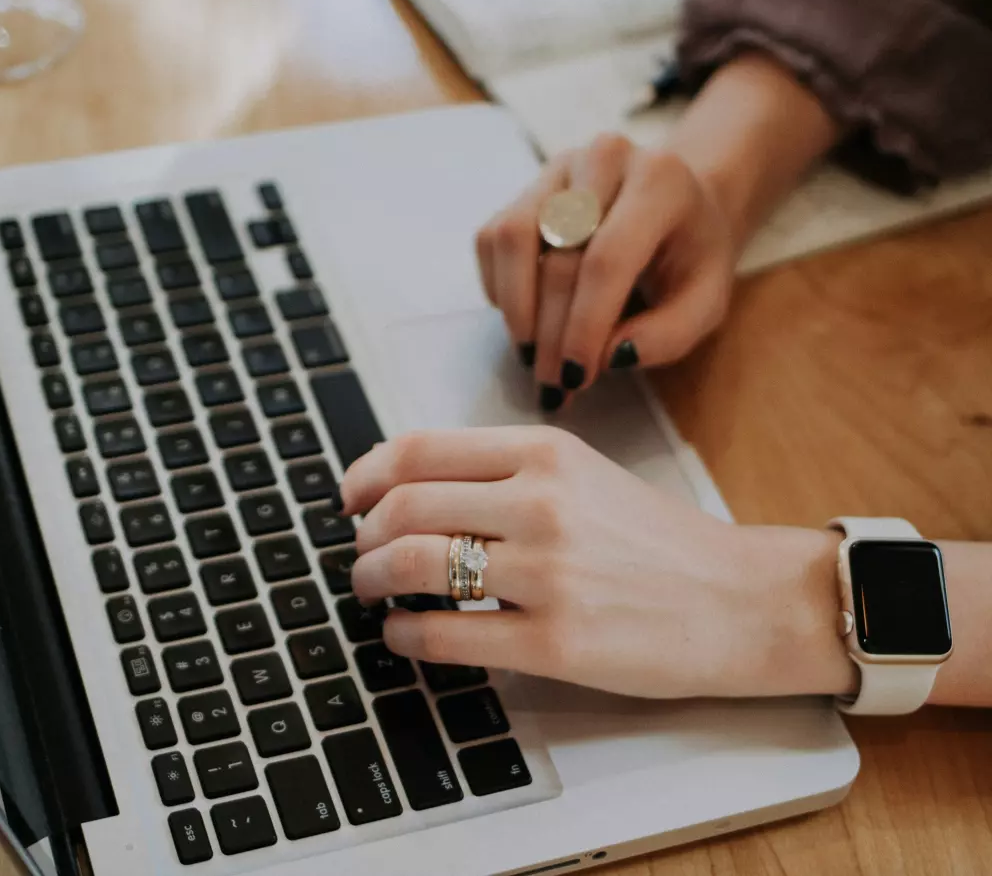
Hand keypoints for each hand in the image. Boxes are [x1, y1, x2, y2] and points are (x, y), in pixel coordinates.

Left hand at [341, 427, 855, 699]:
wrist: (742, 599)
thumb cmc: (660, 541)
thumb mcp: (585, 476)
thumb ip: (505, 473)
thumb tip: (412, 490)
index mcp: (545, 452)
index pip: (419, 449)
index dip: (365, 474)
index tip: (349, 497)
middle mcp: (541, 503)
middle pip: (404, 507)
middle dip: (362, 535)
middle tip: (358, 554)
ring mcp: (547, 574)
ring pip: (413, 566)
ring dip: (371, 580)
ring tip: (371, 592)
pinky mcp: (555, 643)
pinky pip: (445, 635)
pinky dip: (403, 636)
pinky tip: (401, 637)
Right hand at [475, 134, 735, 409]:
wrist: (677, 204)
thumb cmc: (690, 257)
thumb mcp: (705, 303)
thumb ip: (668, 335)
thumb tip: (609, 356)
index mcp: (659, 181)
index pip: (607, 258)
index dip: (584, 324)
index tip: (575, 376)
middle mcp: (604, 159)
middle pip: (558, 256)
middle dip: (551, 333)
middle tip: (552, 384)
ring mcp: (558, 169)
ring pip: (512, 239)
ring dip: (516, 309)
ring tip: (532, 354)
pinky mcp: (525, 187)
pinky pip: (492, 239)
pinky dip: (500, 288)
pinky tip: (527, 316)